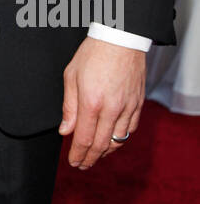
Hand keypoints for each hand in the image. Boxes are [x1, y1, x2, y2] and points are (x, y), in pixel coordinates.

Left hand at [59, 37, 144, 169]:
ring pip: (118, 140)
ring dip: (105, 152)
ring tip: (95, 156)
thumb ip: (69, 106)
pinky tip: (112, 140)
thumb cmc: (93, 53)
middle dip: (90, 159)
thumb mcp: (71, 75)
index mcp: (91, 103)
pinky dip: (120, 139)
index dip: (78, 155)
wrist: (121, 38)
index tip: (73, 162)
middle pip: (101, 145)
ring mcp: (127, 108)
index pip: (84, 139)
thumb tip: (65, 130)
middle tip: (82, 165)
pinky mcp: (138, 104)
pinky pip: (131, 129)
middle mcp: (111, 109)